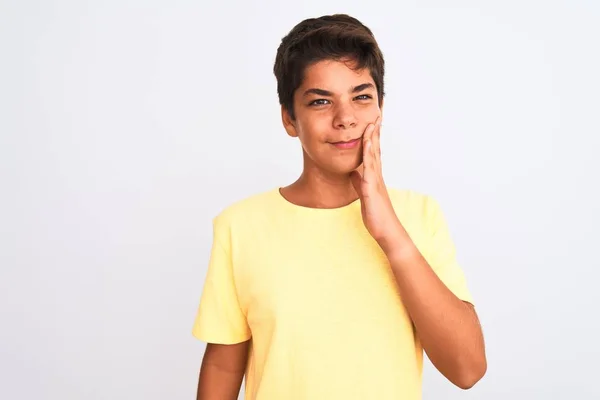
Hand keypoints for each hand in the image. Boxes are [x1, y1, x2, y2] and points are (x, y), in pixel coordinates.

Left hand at [350, 117, 402, 250]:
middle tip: (376, 113)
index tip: (371, 122)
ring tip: (372, 122)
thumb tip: (353, 173)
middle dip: (375, 132)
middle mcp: (377, 176)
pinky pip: (369, 169)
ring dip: (372, 138)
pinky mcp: (372, 189)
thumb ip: (359, 183)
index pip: (373, 153)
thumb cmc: (377, 215)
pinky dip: (368, 155)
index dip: (372, 137)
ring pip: (374, 156)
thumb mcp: (364, 195)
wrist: (386, 231)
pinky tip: (366, 144)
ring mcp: (376, 181)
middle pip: (376, 149)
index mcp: (374, 177)